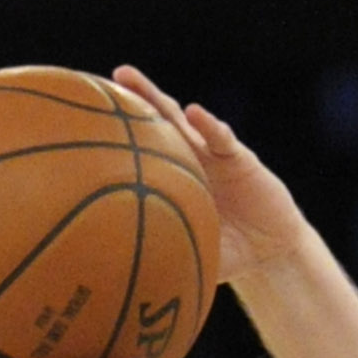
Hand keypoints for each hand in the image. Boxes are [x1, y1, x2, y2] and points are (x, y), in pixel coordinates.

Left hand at [112, 70, 308, 280]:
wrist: (270, 251)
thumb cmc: (229, 254)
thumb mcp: (192, 256)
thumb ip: (164, 258)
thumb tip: (122, 279)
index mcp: (173, 179)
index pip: (141, 150)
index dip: (119, 134)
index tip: (88, 119)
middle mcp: (188, 158)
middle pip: (155, 122)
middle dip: (133, 98)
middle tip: (108, 80)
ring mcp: (212, 153)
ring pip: (181, 119)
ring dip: (155, 97)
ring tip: (129, 79)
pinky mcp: (239, 157)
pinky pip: (222, 138)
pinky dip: (209, 126)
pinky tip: (195, 114)